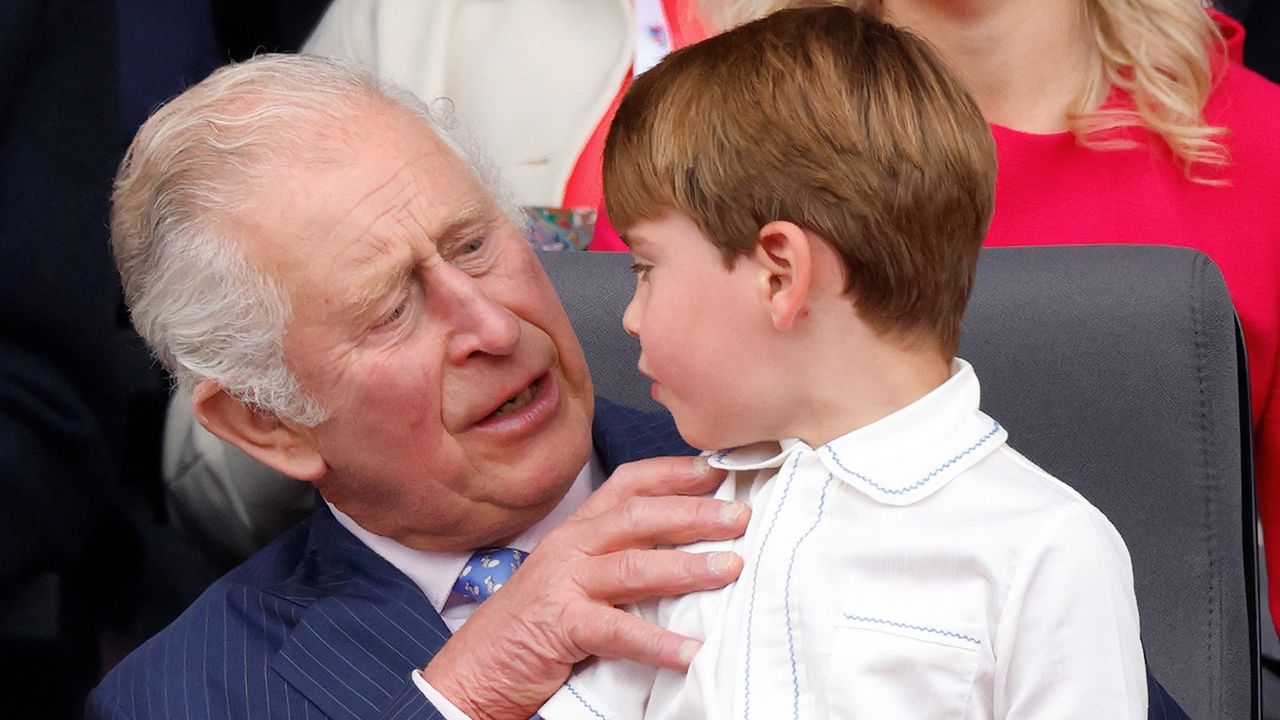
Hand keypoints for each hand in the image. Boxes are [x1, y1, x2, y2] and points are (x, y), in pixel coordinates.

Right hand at [422, 455, 748, 719]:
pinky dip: (656, 641)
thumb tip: (685, 551)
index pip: (628, 485)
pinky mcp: (559, 627)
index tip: (719, 468)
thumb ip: (616, 560)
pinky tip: (690, 651)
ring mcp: (562, 585)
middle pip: (638, 516)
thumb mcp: (573, 579)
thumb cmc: (533, 625)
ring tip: (731, 568)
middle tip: (741, 515)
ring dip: (687, 567)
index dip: (674, 472)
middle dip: (694, 512)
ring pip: (633, 566)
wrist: (475, 669)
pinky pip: (616, 631)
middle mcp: (570, 548)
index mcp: (576, 532)